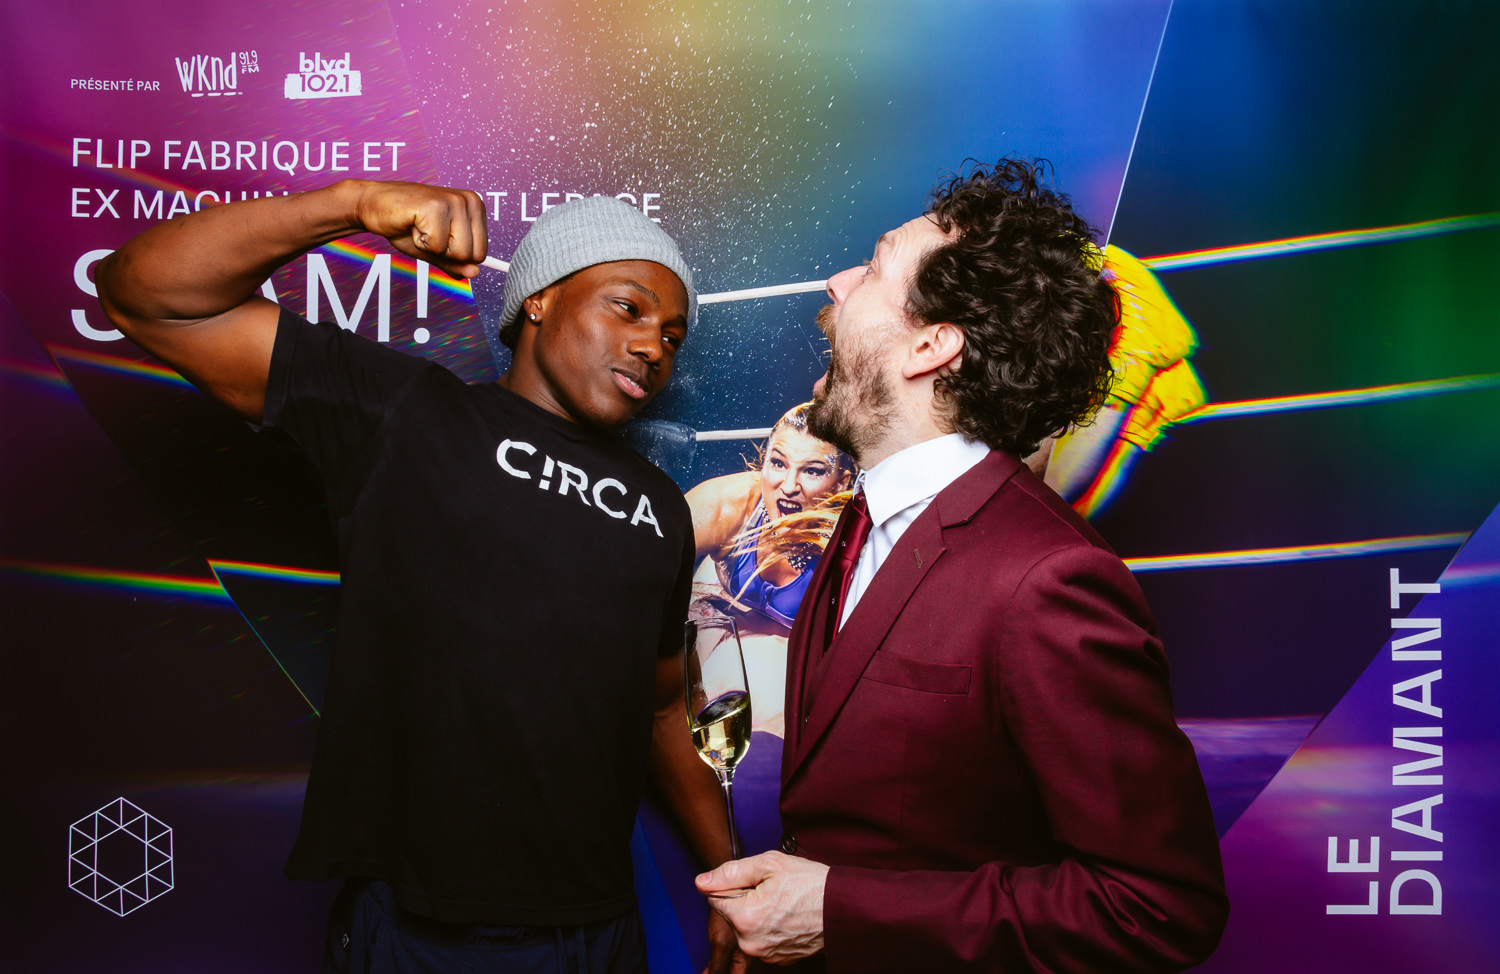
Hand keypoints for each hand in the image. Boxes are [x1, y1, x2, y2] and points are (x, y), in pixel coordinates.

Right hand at [351, 180, 487, 279]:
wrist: (373, 205)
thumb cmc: (405, 224)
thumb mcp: (435, 249)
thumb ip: (455, 262)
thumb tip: (474, 274)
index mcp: (476, 207)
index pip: (481, 254)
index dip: (455, 255)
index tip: (438, 237)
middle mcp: (470, 201)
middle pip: (473, 255)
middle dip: (445, 253)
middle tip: (427, 232)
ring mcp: (454, 201)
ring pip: (458, 252)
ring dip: (432, 248)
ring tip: (420, 228)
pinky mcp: (436, 206)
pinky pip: (437, 246)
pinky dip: (419, 242)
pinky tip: (412, 224)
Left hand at [696, 852, 828, 963]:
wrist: (843, 908)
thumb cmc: (809, 883)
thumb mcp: (768, 865)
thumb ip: (730, 873)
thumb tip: (701, 881)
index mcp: (743, 917)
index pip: (715, 898)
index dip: (734, 885)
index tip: (755, 882)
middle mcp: (750, 942)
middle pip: (732, 915)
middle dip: (745, 901)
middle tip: (773, 890)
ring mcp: (764, 954)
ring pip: (747, 928)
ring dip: (757, 916)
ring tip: (783, 903)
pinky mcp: (778, 959)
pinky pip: (762, 940)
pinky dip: (770, 928)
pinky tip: (788, 917)